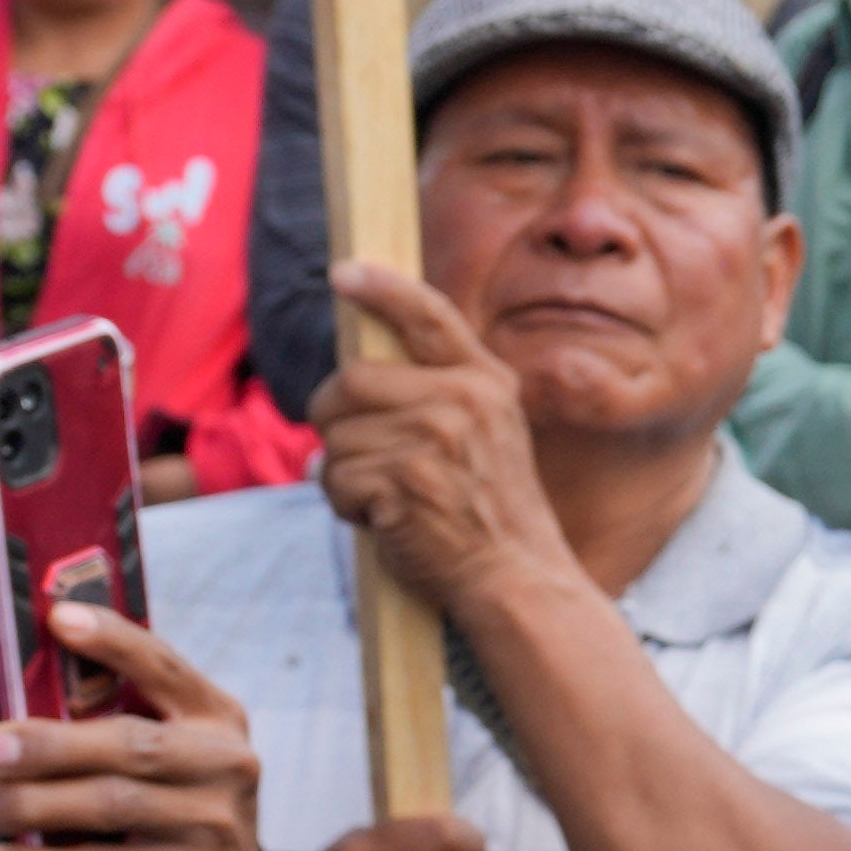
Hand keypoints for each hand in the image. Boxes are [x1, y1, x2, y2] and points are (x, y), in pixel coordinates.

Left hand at [0, 595, 274, 850]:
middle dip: (50, 744)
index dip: (112, 640)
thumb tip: (13, 708)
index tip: (57, 618)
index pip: (162, 665)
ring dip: (29, 807)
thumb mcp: (161, 758)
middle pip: (129, 745)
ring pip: (110, 807)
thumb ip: (111, 725)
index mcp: (214, 716)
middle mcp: (224, 764)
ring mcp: (212, 826)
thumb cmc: (164, 809)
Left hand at [306, 258, 577, 620]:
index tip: (342, 273)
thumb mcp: (487, 431)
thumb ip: (440, 392)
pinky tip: (385, 520)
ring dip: (344, 474)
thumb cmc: (489, 508)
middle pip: (352, 380)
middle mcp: (463, 401)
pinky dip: (347, 507)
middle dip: (332, 415)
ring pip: (337, 437)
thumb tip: (349, 381)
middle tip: (350, 446)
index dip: (381, 288)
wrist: (517, 577)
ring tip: (386, 497)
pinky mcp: (406, 482)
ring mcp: (435, 440)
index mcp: (485, 381)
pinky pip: (337, 479)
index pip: (427, 314)